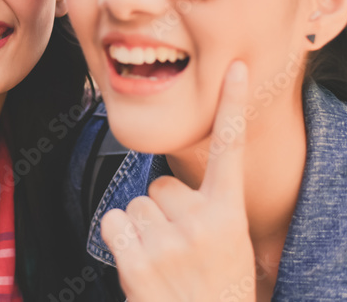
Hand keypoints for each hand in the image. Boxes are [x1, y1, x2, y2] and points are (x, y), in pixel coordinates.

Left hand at [101, 61, 255, 301]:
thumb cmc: (217, 291)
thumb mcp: (232, 248)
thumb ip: (211, 211)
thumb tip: (172, 185)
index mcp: (229, 215)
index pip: (229, 150)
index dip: (231, 105)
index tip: (233, 67)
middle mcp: (201, 222)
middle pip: (160, 185)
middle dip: (163, 213)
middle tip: (181, 251)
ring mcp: (167, 242)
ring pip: (134, 204)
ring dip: (141, 231)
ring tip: (164, 265)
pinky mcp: (137, 262)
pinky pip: (113, 223)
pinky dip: (120, 242)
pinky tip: (141, 268)